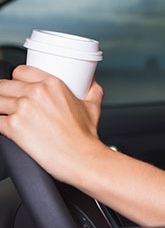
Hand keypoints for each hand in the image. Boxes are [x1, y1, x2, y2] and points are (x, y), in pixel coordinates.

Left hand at [0, 65, 104, 184]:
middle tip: (9, 102)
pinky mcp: (12, 126)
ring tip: (5, 114)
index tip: (18, 86)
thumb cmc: (84, 134)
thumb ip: (92, 89)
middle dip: (3, 93)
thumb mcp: (93, 105)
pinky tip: (4, 126)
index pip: (21, 71)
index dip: (17, 79)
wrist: (79, 156)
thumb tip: (91, 82)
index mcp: (52, 83)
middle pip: (3, 85)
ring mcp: (22, 109)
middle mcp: (35, 93)